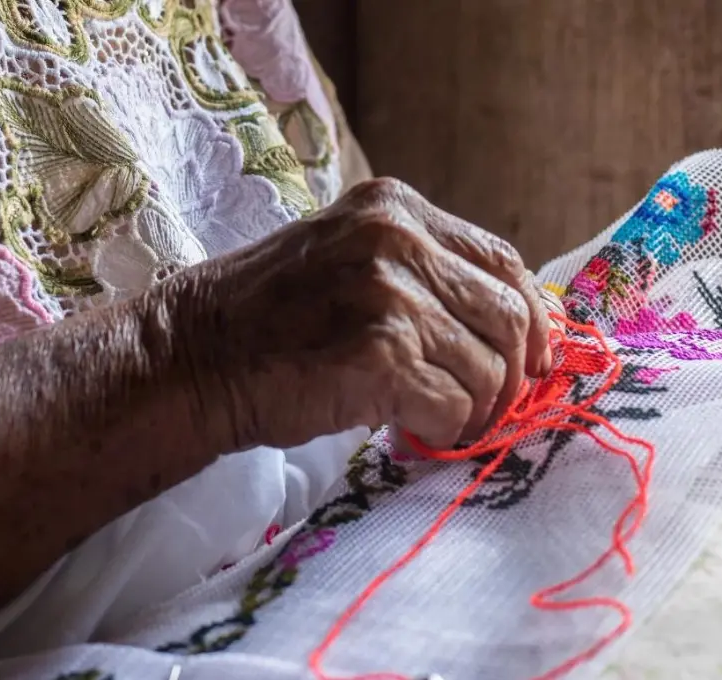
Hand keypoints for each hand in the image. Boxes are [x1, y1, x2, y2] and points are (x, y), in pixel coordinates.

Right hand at [175, 178, 553, 451]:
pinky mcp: (379, 355)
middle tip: (483, 409)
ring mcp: (388, 295)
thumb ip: (419, 273)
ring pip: (487, 369)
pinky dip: (442, 432)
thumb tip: (509, 323)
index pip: (503, 259)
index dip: (532, 319)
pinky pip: (453, 407)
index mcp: (393, 207)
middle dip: (509, 376)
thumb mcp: (345, 261)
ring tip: (431, 420)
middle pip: (509, 315)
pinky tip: (408, 431)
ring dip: (470, 409)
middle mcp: (396, 239)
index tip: (530, 362)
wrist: (190, 358)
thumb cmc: (265, 320)